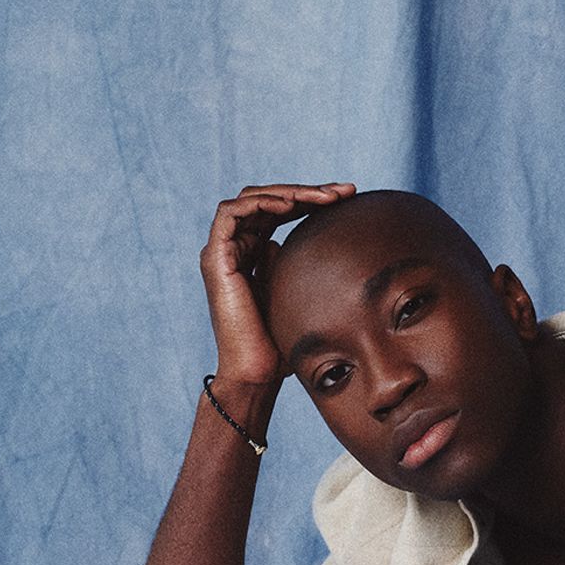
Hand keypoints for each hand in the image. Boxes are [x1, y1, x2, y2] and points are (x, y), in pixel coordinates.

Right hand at [198, 181, 354, 383]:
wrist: (258, 373)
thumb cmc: (282, 345)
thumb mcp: (302, 294)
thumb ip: (305, 265)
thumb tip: (325, 242)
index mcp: (255, 253)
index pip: (281, 212)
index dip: (312, 200)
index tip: (349, 199)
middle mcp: (236, 247)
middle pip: (269, 200)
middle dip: (308, 191)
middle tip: (344, 192)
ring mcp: (223, 251)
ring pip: (251, 199)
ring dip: (290, 192)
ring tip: (325, 197)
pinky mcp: (215, 258)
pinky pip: (231, 213)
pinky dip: (260, 203)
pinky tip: (292, 205)